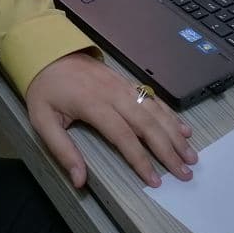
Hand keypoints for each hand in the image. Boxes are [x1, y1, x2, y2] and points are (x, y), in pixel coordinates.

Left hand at [25, 52, 197, 188]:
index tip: (155, 180)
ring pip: (155, 112)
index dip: (141, 160)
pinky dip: (170, 115)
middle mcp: (114, 94)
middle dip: (168, 151)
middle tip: (185, 173)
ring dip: (175, 134)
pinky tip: (183, 129)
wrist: (48, 52)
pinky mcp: (126, 81)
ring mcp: (123, 86)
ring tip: (191, 155)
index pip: (123, 137)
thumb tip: (80, 180)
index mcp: (93, 105)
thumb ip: (62, 150)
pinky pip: (153, 99)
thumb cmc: (45, 90)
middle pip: (147, 125)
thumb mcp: (43, 121)